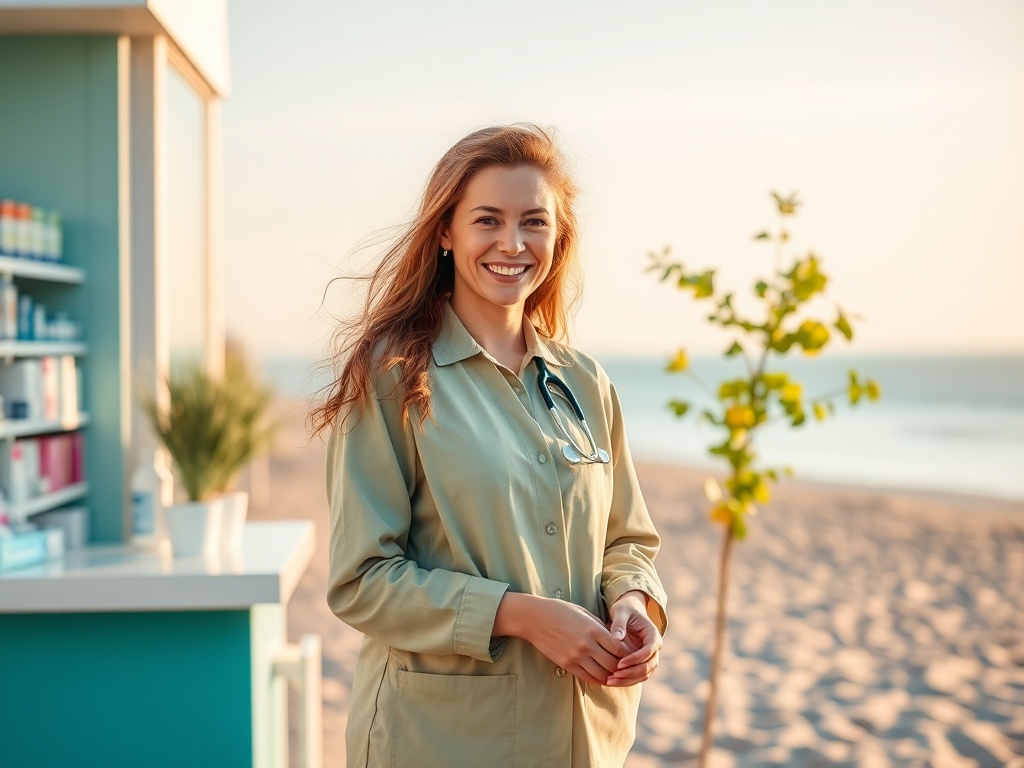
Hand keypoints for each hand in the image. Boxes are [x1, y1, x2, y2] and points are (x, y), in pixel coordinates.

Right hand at [495, 593, 629, 685]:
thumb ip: (601, 627)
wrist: (535, 618)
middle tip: (626, 668)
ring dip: (611, 676)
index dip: (628, 654)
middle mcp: (587, 645)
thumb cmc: (561, 612)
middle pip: (613, 664)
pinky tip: (601, 677)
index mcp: (594, 629)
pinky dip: (597, 680)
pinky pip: (587, 678)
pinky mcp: (567, 664)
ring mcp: (576, 656)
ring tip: (615, 675)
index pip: (619, 648)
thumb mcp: (585, 614)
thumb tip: (617, 640)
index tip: (631, 655)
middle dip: (622, 668)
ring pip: (602, 675)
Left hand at [605, 591, 661, 686]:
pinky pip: (636, 676)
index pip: (649, 651)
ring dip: (628, 680)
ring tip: (610, 681)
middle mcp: (654, 648)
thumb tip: (617, 638)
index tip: (619, 663)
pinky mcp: (641, 663)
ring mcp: (649, 658)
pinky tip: (611, 681)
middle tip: (613, 676)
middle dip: (631, 673)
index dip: (635, 659)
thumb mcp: (621, 611)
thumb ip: (619, 623)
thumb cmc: (624, 610)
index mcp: (653, 635)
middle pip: (648, 667)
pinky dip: (626, 680)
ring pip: (643, 675)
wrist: (627, 612)